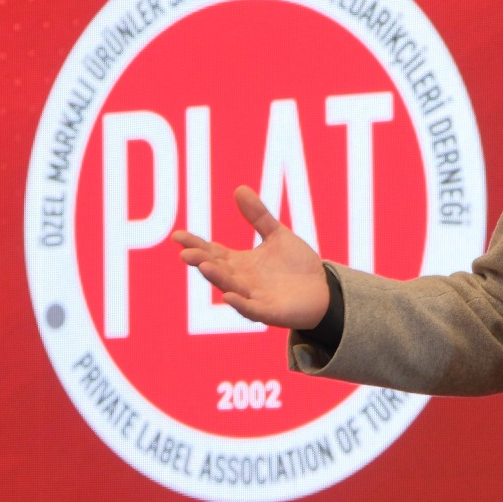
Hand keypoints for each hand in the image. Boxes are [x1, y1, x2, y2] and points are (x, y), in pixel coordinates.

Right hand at [172, 186, 330, 329]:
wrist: (324, 290)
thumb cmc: (296, 265)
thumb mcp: (277, 235)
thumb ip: (258, 216)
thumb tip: (239, 189)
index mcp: (240, 263)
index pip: (213, 253)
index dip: (196, 245)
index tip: (178, 236)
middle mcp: (242, 280)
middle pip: (218, 270)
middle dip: (202, 262)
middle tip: (185, 253)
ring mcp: (255, 297)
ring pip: (232, 287)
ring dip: (217, 278)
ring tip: (204, 266)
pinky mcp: (270, 312)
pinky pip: (253, 310)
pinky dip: (241, 304)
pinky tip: (229, 296)